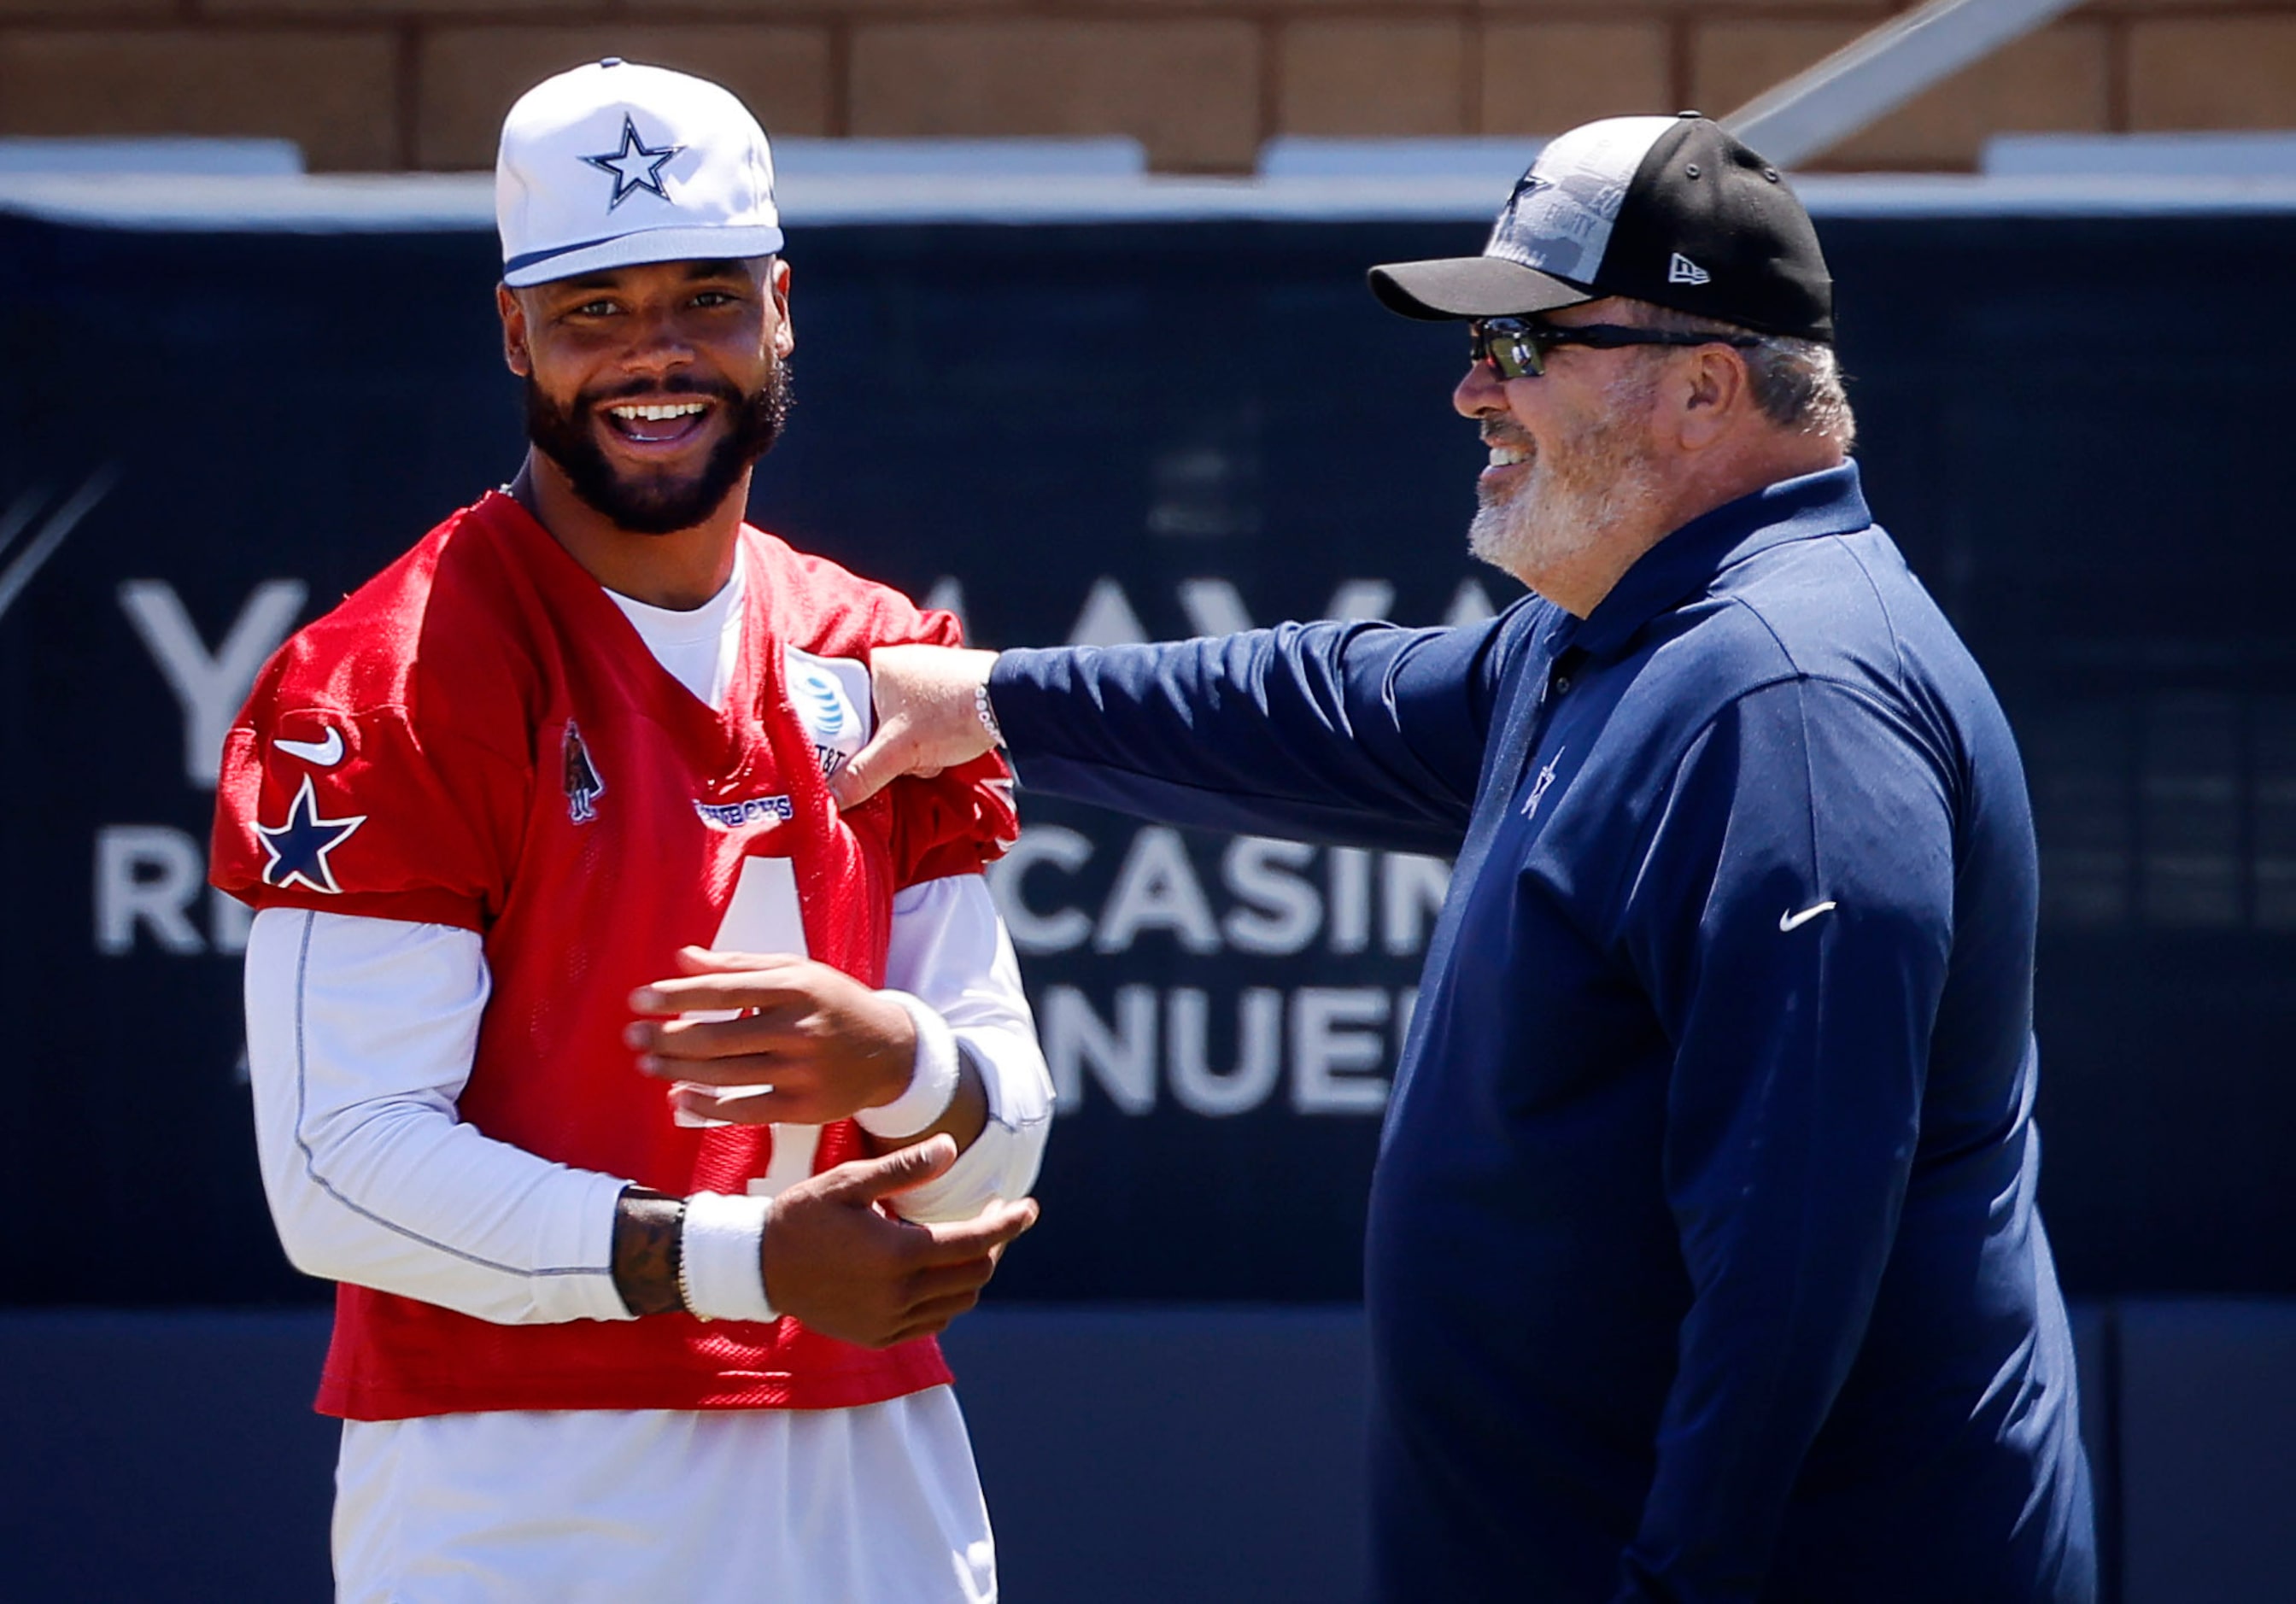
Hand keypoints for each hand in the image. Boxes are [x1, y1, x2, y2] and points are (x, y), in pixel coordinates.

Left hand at [627, 948, 915, 1125]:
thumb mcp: (797, 971)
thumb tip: (683, 958)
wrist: (890, 1051)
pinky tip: (680, 1098)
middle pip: (718, 1038)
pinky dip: (707, 1107)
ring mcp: (802, 1072)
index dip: (676, 996)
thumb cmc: (834, 1003)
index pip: (723, 991)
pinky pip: (744, 1111)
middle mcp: (800, 1029)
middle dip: (667, 1039)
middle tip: (633, 1038)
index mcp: (796, 987)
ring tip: (648, 1064)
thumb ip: (739, 965)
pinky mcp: (803, 1107)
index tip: (639, 1000)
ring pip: (726, 1076)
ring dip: (678, 1072)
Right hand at [763, 1136, 1038, 1346]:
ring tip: (967, 1242)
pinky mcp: (877, 1336)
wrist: (757, 1267)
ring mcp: (888, 1321)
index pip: (975, 1241)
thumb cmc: (802, 1216)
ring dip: (973, 1273)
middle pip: (974, 1274)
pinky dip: (948, 1299)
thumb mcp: (850, 1182)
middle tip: (993, 1216)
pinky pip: (934, 1322)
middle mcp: (898, 1295)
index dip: (1008, 1223)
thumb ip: (904, 1169)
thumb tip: (952, 1148)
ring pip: (959, 1302)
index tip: (1029, 1208)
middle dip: (994, 1244)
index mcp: (896, 1253)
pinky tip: (938, 1273)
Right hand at [828, 644, 1000, 808]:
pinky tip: (941, 751)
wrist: (1008, 703)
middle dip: (885, 750)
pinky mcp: (945, 690)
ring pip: (897, 727)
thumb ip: (860, 776)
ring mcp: (923, 676)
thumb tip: (831, 798)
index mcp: (874, 666)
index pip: (838, 702)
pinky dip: (929, 742)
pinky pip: (921, 725)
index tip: (845, 756)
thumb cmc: (947, 714)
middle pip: (869, 721)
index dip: (840, 734)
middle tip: (897, 761)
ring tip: (927, 757)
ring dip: (910, 751)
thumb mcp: (898, 752)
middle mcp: (895, 665)